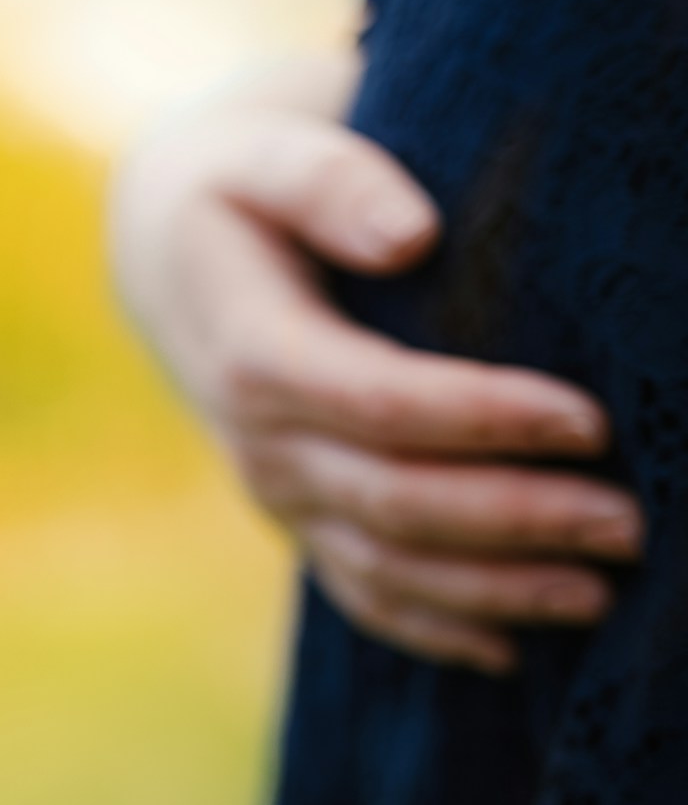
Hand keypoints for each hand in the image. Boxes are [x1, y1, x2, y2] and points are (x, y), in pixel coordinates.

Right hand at [109, 53, 641, 673]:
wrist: (175, 259)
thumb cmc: (244, 193)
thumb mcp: (267, 155)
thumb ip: (330, 180)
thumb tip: (412, 235)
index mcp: (251, 353)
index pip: (372, 401)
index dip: (478, 419)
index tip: (587, 418)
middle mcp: (259, 441)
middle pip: (389, 500)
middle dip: (513, 518)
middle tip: (630, 522)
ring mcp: (278, 493)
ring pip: (382, 565)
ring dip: (493, 589)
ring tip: (603, 590)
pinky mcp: (302, 520)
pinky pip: (363, 593)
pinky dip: (437, 629)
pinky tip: (518, 649)